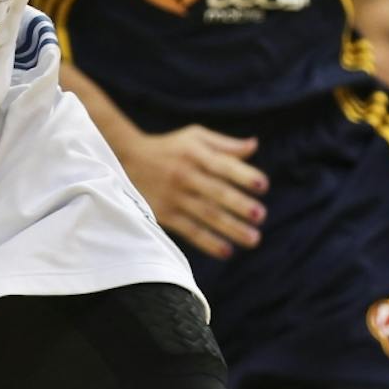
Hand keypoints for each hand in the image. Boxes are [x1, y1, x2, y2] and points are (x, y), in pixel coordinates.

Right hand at [118, 125, 267, 258]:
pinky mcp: (164, 214)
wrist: (125, 160)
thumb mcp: (194, 137)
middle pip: (215, 192)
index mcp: (196, 154)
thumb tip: (255, 146)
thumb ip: (225, 144)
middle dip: (239, 204)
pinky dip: (208, 242)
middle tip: (260, 215)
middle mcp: (185, 175)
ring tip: (253, 239)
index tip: (263, 186)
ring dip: (230, 228)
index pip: (223, 165)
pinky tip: (226, 251)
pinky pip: (189, 231)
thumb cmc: (169, 147)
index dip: (243, 175)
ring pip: (206, 215)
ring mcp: (174, 197)